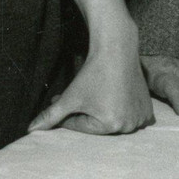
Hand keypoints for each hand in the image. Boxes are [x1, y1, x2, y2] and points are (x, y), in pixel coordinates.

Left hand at [27, 46, 153, 135]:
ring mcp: (141, 117)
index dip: (69, 114)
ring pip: (114, 121)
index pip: (81, 126)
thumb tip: (30, 130)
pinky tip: (117, 96)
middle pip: (98, 126)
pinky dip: (123, 110)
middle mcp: (129, 125)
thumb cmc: (93, 72)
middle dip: (87, 114)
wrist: (117, 48)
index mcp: (111, 125)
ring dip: (105, 112)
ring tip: (100, 94)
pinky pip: (130, 116)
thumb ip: (50, 116)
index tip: (64, 101)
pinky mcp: (148, 109)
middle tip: (84, 96)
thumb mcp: (70, 96)